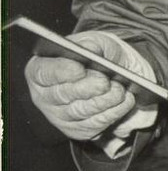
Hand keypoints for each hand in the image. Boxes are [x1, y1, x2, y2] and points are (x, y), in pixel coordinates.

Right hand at [26, 30, 148, 141]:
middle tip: (105, 82)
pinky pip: (93, 125)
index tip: (79, 69)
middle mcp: (45, 95)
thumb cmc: (95, 53)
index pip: (44, 73)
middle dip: (86, 89)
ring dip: (102, 102)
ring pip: (79, 112)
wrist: (108, 71)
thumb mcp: (94, 41)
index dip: (61, 72)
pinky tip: (125, 102)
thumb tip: (90, 49)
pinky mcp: (77, 129)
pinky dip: (111, 113)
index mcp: (41, 69)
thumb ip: (90, 44)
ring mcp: (59, 115)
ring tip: (120, 91)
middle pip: (62, 95)